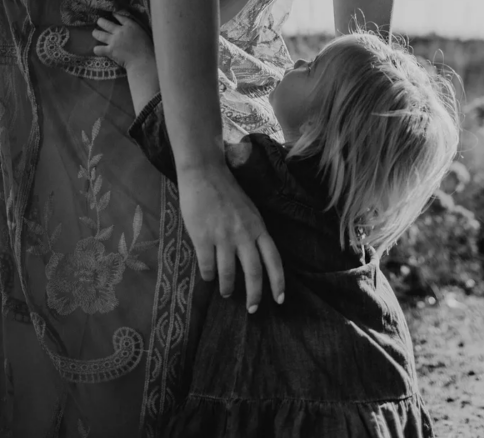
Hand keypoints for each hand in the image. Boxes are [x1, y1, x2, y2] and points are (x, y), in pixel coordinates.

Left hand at [92, 12, 152, 68]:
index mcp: (130, 26)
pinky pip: (98, 49)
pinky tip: (97, 50)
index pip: (120, 17)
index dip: (115, 15)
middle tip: (99, 22)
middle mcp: (120, 31)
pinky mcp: (110, 51)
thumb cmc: (148, 49)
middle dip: (101, 22)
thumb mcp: (144, 33)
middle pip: (105, 23)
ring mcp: (114, 41)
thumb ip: (136, 29)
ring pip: (99, 34)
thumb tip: (132, 29)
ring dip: (96, 33)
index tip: (112, 14)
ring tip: (95, 33)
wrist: (144, 61)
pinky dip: (97, 49)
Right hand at [178, 164, 284, 312]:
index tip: (280, 300)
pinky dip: (208, 276)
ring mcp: (223, 237)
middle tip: (252, 309)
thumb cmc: (227, 192)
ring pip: (228, 274)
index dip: (278, 282)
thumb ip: (253, 233)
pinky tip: (208, 277)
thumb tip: (255, 258)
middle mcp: (244, 235)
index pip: (274, 260)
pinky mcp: (203, 237)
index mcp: (258, 227)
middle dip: (254, 296)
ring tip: (226, 293)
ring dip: (227, 288)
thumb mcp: (249, 211)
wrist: (204, 173)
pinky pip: (208, 266)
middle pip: (254, 273)